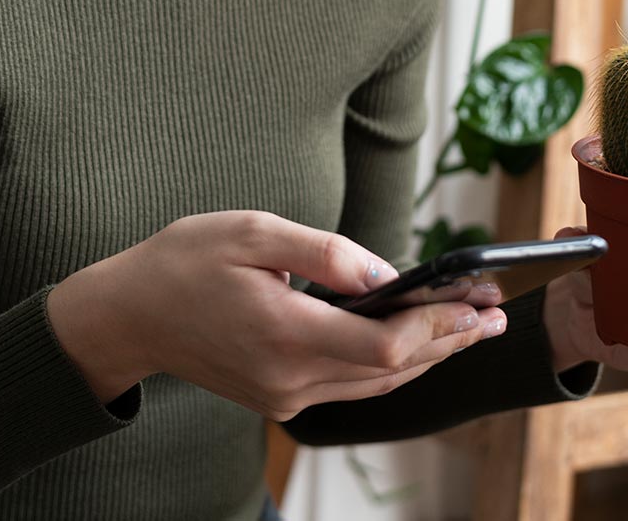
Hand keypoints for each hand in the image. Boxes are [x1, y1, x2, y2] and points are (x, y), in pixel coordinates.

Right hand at [46, 211, 508, 417]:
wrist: (130, 314)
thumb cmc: (187, 260)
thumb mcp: (253, 231)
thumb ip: (325, 253)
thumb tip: (387, 273)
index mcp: (284, 334)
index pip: (384, 347)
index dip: (437, 325)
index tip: (477, 300)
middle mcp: (290, 379)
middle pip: (392, 372)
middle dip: (450, 341)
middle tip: (497, 316)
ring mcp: (285, 395)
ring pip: (376, 386)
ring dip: (429, 356)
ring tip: (473, 328)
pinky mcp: (279, 396)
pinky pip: (351, 386)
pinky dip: (392, 365)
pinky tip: (416, 343)